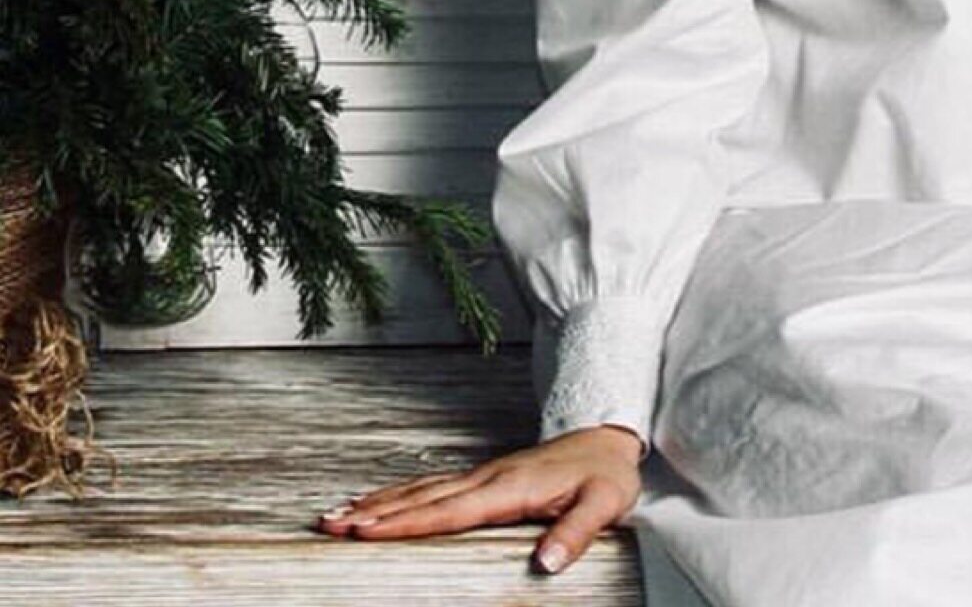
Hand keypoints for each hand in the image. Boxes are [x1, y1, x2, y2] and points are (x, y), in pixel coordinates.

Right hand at [313, 424, 644, 573]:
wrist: (609, 440)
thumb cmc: (606, 475)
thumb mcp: (604, 504)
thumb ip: (577, 533)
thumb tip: (548, 564)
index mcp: (512, 487)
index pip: (451, 510)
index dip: (408, 522)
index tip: (367, 531)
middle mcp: (489, 478)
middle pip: (423, 498)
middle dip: (375, 513)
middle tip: (330, 525)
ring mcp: (483, 476)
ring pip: (421, 490)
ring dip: (378, 503)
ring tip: (335, 516)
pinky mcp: (483, 479)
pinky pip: (432, 487)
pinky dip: (398, 495)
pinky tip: (375, 503)